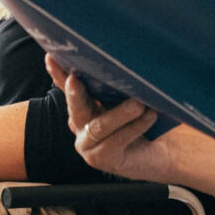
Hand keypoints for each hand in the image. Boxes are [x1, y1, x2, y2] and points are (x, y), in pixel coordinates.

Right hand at [49, 58, 186, 182]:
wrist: (163, 150)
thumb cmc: (147, 116)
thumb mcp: (132, 94)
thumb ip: (123, 83)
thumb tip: (130, 61)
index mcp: (83, 102)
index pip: (67, 84)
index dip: (57, 72)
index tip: (51, 56)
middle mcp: (79, 122)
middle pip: (75, 105)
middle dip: (74, 92)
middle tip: (74, 79)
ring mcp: (87, 143)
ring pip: (98, 126)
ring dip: (119, 114)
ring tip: (138, 104)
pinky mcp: (101, 159)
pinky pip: (115, 142)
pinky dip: (134, 128)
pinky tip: (149, 116)